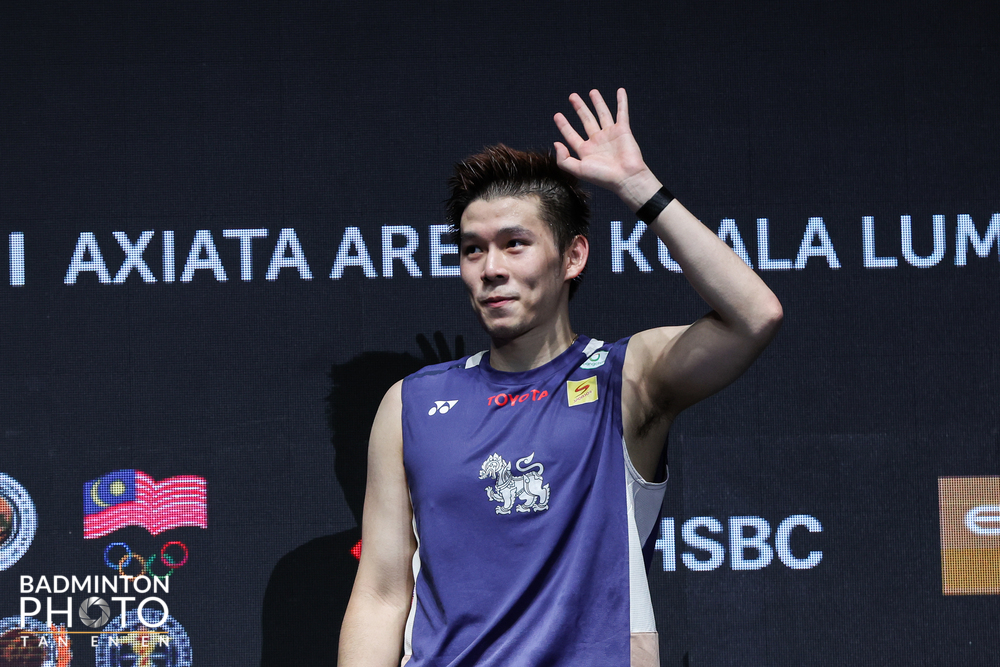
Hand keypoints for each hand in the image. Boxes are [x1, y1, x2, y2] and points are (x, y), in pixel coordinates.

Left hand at [553, 88, 659, 207]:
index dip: (564, 125)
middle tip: (572, 97)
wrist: (626, 178)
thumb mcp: (578, 170)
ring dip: (597, 102)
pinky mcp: (623, 130)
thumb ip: (564, 159)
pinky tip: (620, 91)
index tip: (557, 115)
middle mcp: (597, 141)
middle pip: (586, 120)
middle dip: (579, 108)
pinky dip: (622, 102)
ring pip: (602, 114)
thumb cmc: (603, 177)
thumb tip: (556, 143)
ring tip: (592, 92)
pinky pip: (622, 113)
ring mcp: (610, 135)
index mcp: (586, 151)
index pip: (571, 135)